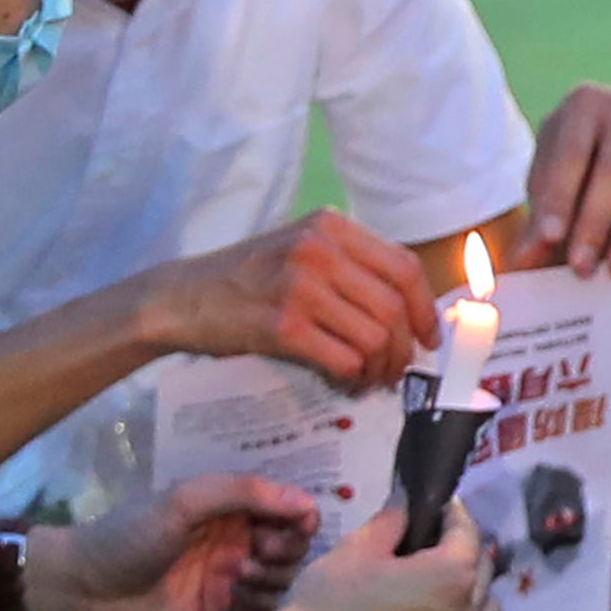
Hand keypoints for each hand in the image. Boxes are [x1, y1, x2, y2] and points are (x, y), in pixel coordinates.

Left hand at [27, 472, 315, 610]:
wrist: (84, 594)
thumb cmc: (129, 538)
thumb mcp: (182, 501)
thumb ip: (243, 493)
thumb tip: (306, 502)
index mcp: (227, 508)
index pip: (286, 508)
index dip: (300, 516)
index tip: (299, 526)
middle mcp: (235, 541)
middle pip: (292, 544)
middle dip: (286, 547)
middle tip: (257, 551)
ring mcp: (231, 579)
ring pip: (284, 577)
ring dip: (272, 574)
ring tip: (237, 575)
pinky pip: (266, 610)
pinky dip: (263, 602)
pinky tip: (237, 598)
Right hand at [157, 210, 428, 387]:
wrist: (182, 297)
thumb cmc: (247, 278)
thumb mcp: (301, 249)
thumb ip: (350, 266)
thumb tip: (410, 311)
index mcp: (331, 227)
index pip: (403, 267)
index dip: (424, 309)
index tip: (428, 338)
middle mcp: (319, 250)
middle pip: (393, 308)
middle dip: (404, 349)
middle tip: (396, 372)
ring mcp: (300, 286)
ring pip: (375, 337)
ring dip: (380, 369)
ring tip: (368, 380)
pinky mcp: (282, 325)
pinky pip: (344, 359)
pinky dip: (353, 378)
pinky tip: (343, 383)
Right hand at [245, 496, 487, 610]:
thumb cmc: (331, 603)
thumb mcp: (357, 548)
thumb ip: (392, 520)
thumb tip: (406, 503)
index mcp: (452, 574)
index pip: (467, 532)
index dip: (453, 514)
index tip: (439, 507)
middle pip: (482, 571)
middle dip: (463, 551)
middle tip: (435, 544)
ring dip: (473, 593)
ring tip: (442, 587)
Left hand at [515, 84, 610, 275]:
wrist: (605, 140)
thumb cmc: (568, 165)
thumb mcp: (545, 184)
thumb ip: (537, 220)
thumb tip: (524, 261)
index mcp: (584, 100)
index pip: (572, 154)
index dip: (561, 198)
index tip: (550, 240)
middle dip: (596, 224)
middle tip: (582, 267)